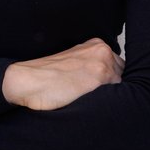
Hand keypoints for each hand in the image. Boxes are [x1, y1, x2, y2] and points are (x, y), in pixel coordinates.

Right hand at [1, 37, 123, 110]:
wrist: (26, 81)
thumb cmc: (46, 77)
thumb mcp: (72, 61)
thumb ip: (92, 65)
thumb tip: (110, 82)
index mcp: (96, 45)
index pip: (119, 68)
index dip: (111, 83)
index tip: (100, 91)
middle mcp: (103, 51)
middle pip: (123, 77)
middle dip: (113, 89)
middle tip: (94, 98)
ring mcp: (103, 64)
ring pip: (122, 88)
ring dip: (111, 98)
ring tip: (90, 102)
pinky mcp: (100, 79)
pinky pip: (117, 97)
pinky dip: (107, 104)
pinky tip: (90, 105)